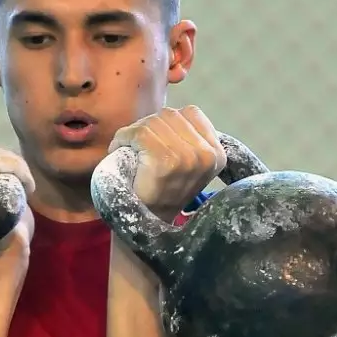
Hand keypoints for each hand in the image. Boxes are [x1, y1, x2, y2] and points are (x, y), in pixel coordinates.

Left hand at [108, 106, 226, 221]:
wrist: (148, 224)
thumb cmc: (163, 191)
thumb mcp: (189, 166)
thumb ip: (190, 139)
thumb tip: (173, 113)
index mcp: (217, 154)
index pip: (192, 113)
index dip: (168, 121)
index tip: (156, 138)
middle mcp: (206, 155)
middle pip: (170, 115)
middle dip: (149, 126)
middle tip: (136, 144)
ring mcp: (187, 157)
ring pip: (153, 122)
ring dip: (133, 132)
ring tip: (128, 149)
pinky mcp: (165, 160)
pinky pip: (139, 133)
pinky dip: (123, 137)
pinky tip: (118, 149)